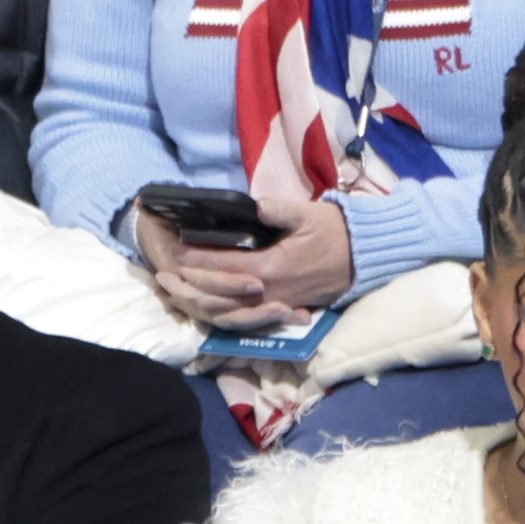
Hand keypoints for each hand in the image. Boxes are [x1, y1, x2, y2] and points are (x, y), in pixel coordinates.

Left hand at [149, 199, 355, 329]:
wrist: (363, 258)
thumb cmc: (335, 232)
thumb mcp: (307, 214)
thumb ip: (278, 211)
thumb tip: (254, 205)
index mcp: (271, 267)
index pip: (222, 265)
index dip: (194, 258)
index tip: (171, 248)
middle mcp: (269, 292)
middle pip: (219, 294)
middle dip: (188, 284)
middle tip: (162, 274)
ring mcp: (275, 304)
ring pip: (229, 312)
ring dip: (200, 303)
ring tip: (177, 292)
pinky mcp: (282, 309)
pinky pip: (246, 318)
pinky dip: (223, 314)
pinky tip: (207, 307)